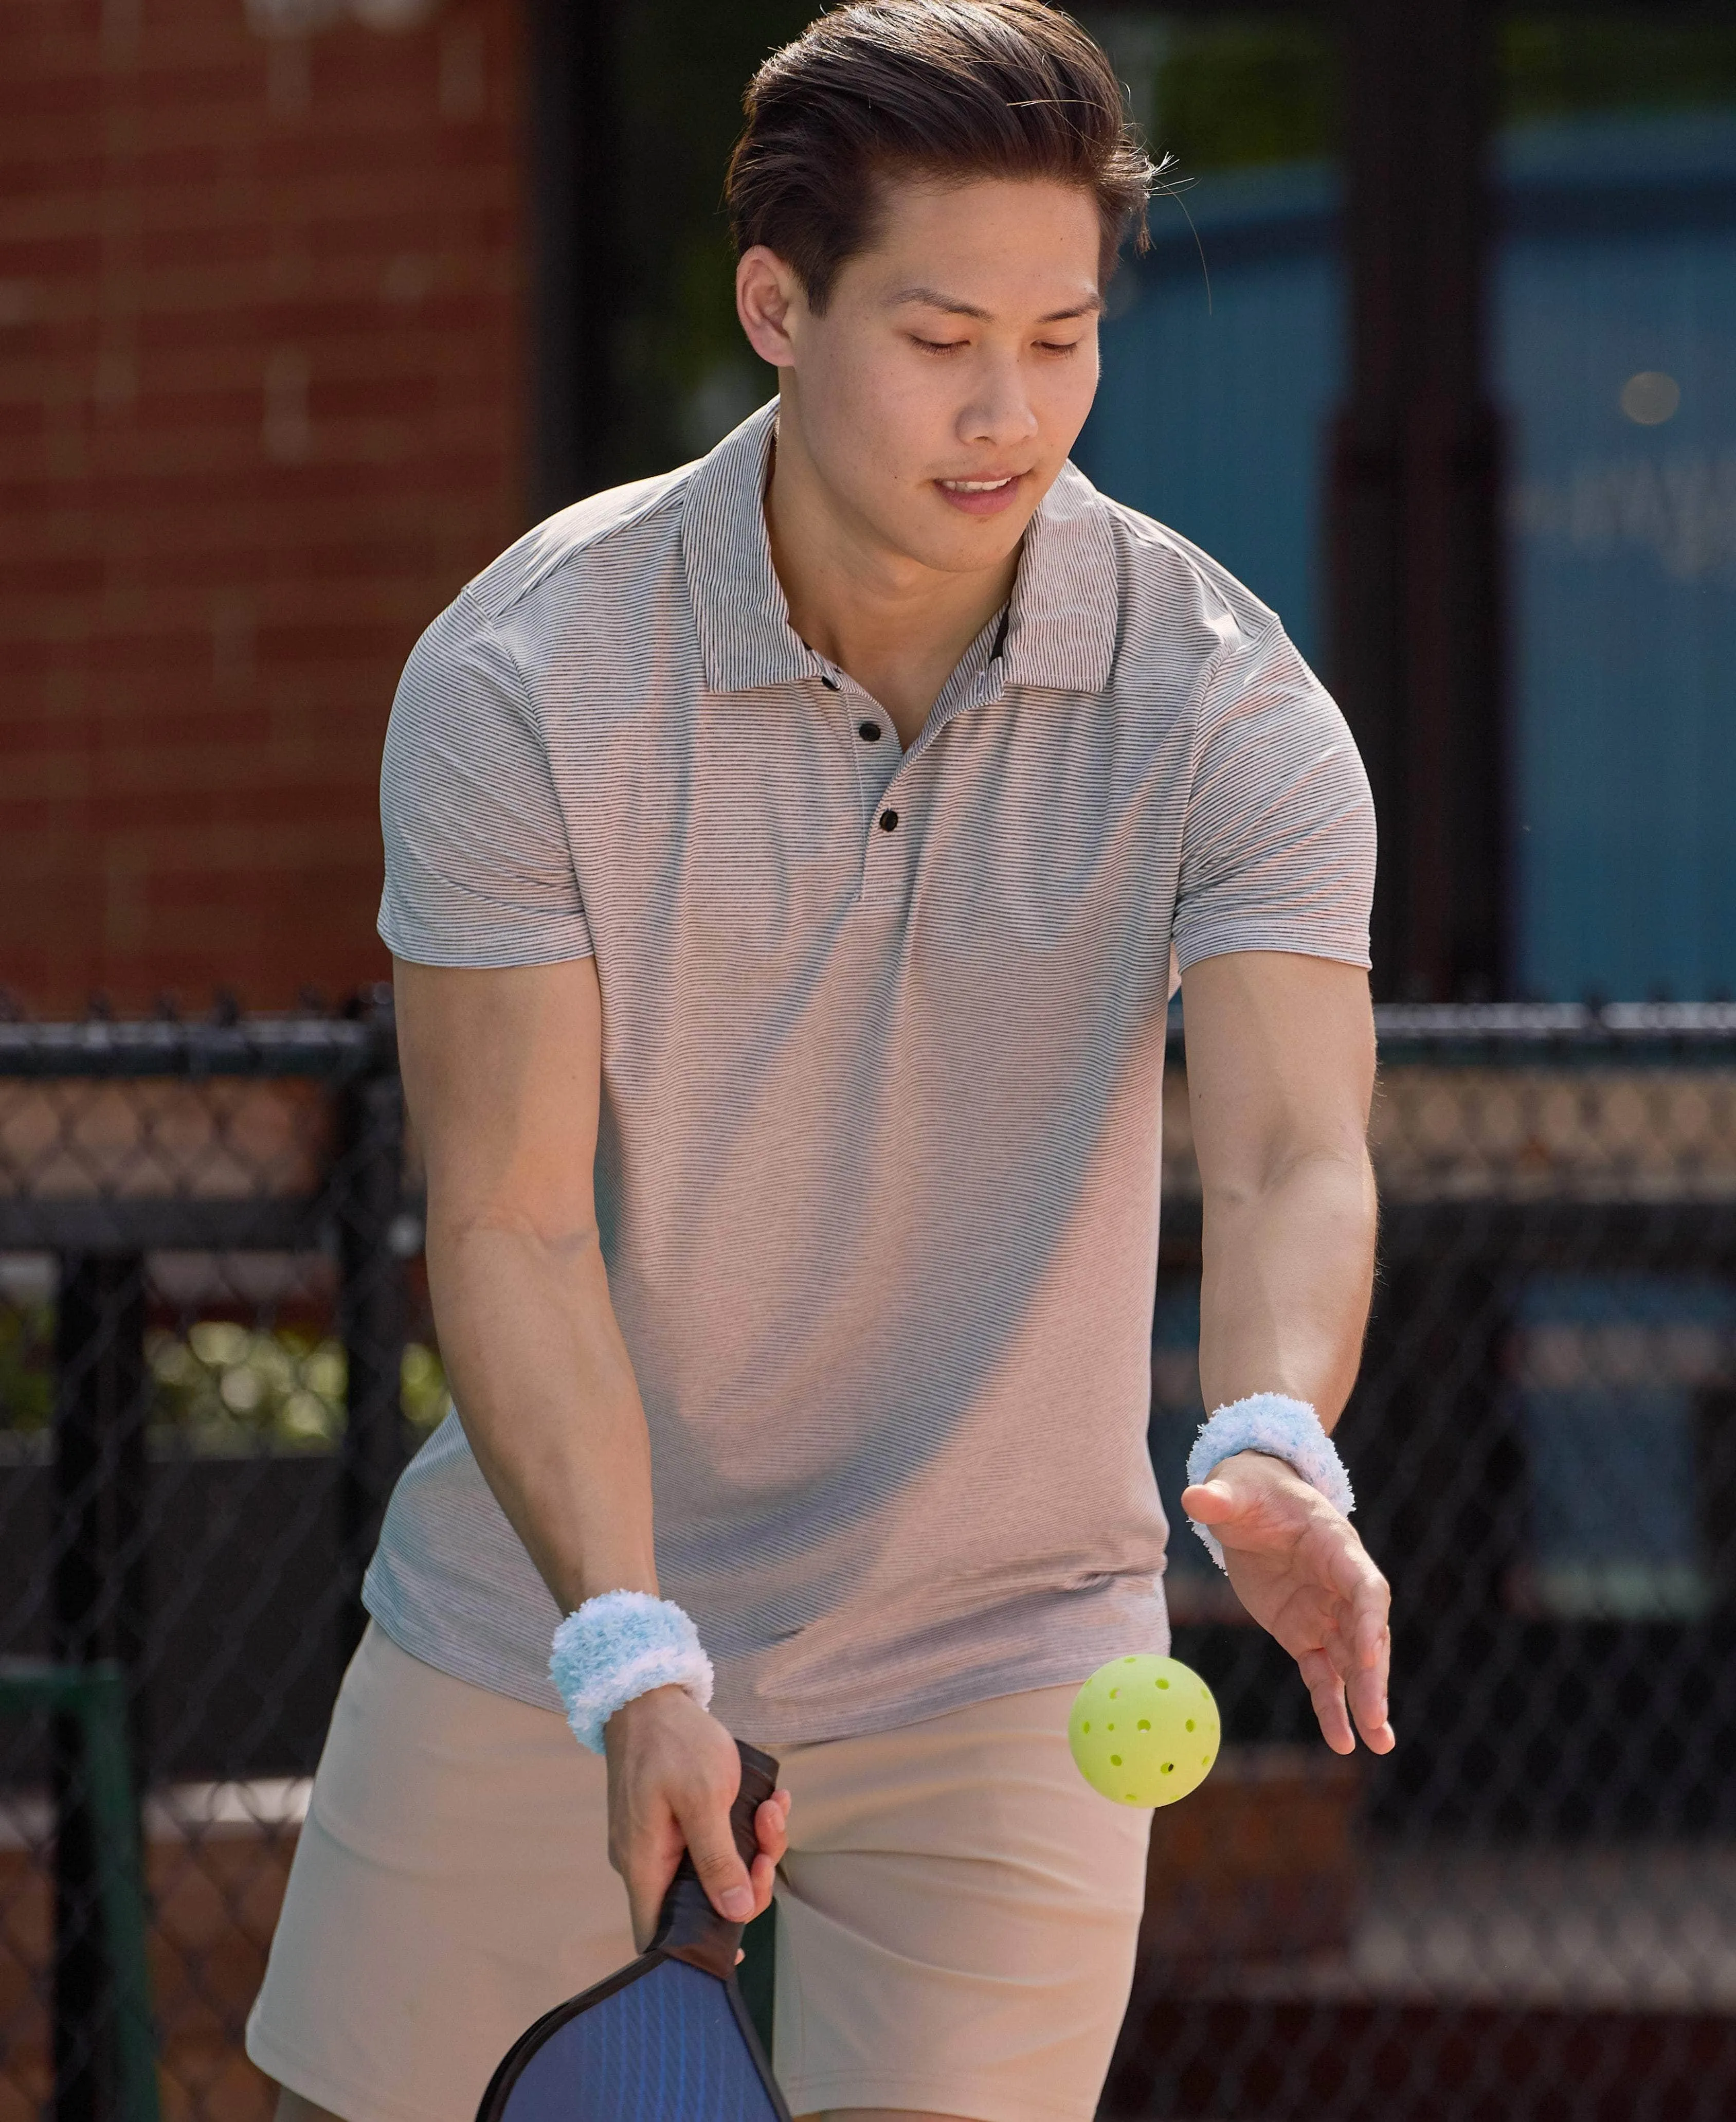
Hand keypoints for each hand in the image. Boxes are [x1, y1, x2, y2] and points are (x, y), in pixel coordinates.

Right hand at [603, 1686, 791, 1948]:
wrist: (650, 1693)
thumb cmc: (673, 1740)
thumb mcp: (704, 1798)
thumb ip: (719, 1859)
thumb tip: (737, 1914)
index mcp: (645, 1866)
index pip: (658, 1939)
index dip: (694, 1953)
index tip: (737, 1944)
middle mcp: (647, 1863)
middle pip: (700, 1904)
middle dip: (746, 1879)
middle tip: (767, 1842)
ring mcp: (659, 1842)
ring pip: (712, 1870)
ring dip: (751, 1846)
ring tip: (771, 1808)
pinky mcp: (672, 1823)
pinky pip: (710, 1842)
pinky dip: (740, 1828)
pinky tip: (765, 1802)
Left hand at [1181, 1449, 1393, 1755]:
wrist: (1250, 1501)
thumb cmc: (1251, 1491)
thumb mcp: (1235, 1490)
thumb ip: (1220, 1498)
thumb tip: (1193, 1499)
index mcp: (1336, 1546)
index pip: (1365, 1585)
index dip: (1370, 1620)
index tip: (1369, 1654)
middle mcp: (1341, 1585)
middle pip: (1367, 1634)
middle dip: (1373, 1675)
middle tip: (1376, 1716)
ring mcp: (1326, 1614)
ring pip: (1353, 1663)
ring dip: (1366, 1701)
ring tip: (1379, 1743)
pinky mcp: (1305, 1635)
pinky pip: (1323, 1676)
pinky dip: (1332, 1707)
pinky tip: (1343, 1741)